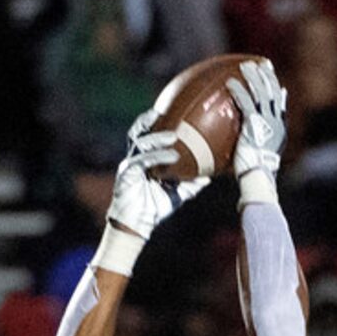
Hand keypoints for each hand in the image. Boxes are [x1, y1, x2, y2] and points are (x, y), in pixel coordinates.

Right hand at [106, 114, 207, 244]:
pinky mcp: (126, 174)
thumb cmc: (154, 209)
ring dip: (158, 138)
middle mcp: (134, 158)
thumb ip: (191, 183)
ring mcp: (129, 165)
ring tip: (174, 137)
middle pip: (138, 132)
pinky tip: (171, 155)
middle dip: (148, 120)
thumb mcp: (177, 194)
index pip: (146, 134)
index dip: (153, 121)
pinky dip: (157, 156)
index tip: (167, 110)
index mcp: (143, 159)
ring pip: (141, 143)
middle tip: (164, 112)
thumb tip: (210, 176)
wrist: (136, 226)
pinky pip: (142, 161)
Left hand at [228, 57, 286, 205]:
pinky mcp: (255, 124)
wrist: (257, 177)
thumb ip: (255, 142)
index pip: (279, 103)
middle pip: (273, 92)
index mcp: (279, 129)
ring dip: (253, 77)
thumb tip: (247, 140)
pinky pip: (247, 102)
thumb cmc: (254, 174)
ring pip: (262, 92)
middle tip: (259, 63)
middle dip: (267, 76)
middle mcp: (276, 122)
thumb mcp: (258, 156)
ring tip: (244, 66)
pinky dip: (239, 91)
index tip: (271, 78)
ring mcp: (267, 122)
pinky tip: (230, 83)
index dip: (275, 88)